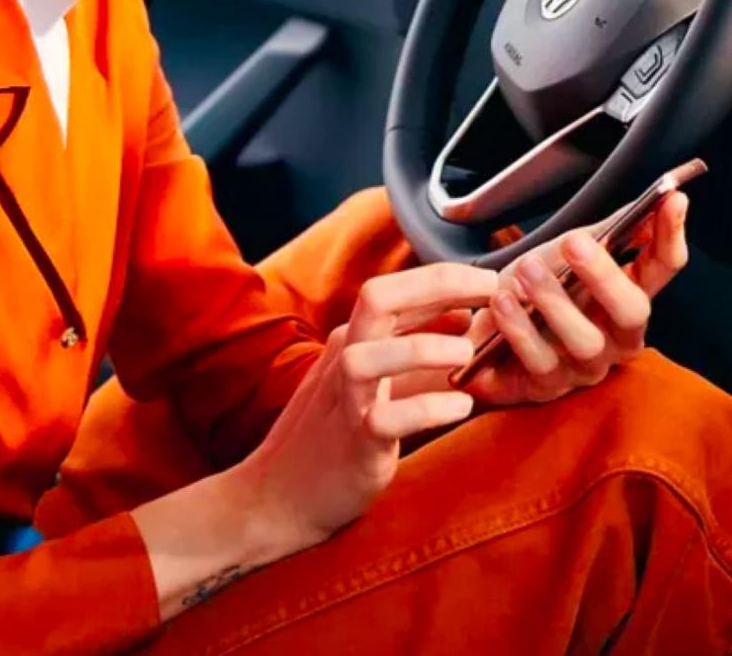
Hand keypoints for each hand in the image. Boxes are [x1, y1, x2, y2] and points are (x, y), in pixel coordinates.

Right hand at [240, 264, 496, 551]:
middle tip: (490, 288)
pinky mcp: (352, 443)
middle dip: (436, 285)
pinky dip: (426, 409)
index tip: (490, 277)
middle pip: (377, 299)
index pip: (393, 288)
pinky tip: (460, 406)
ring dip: (423, 347)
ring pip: (368, 357)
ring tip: (467, 352)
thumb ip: (418, 349)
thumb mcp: (380, 380)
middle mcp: (344, 357)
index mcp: (353, 338)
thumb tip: (464, 314)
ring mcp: (344, 399)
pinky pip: (384, 419)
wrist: (281, 495)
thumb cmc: (335, 434)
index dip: (444, 276)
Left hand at [465, 191, 689, 405]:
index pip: (662, 268)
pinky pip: (539, 361)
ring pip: (584, 339)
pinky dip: (519, 328)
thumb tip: (653, 202)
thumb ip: (609, 232)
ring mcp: (583, 366)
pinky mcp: (546, 386)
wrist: (480, 330)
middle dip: (604, 275)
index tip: (672, 200)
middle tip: (572, 242)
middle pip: (631, 311)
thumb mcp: (566, 254)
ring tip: (526, 269)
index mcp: (627, 298)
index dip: (669, 235)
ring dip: (553, 300)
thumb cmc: (531, 291)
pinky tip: (503, 301)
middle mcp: (615, 337)